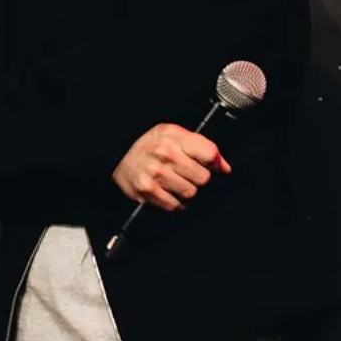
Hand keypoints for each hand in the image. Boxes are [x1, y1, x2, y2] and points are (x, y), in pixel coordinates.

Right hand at [111, 123, 229, 211]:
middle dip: (198, 178)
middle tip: (188, 175)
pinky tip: (169, 193)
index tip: (207, 165)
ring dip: (186, 191)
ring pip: (190, 192)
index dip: (213, 163)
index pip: (209, 154)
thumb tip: (224, 167)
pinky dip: (175, 203)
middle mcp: (165, 154)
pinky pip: (174, 204)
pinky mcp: (148, 190)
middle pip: (203, 177)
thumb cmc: (148, 145)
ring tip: (176, 183)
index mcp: (174, 137)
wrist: (117, 154)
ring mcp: (156, 173)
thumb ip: (202, 147)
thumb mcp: (174, 135)